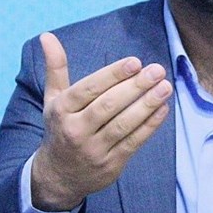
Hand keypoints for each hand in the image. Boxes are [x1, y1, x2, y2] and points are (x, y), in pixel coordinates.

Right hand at [31, 32, 171, 210]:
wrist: (57, 177)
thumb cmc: (60, 128)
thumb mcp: (53, 99)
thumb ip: (55, 67)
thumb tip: (47, 35)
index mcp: (62, 110)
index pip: (89, 89)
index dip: (112, 75)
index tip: (135, 62)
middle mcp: (76, 130)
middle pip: (108, 106)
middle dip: (135, 87)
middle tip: (157, 70)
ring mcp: (94, 149)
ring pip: (123, 125)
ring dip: (147, 105)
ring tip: (165, 87)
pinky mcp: (111, 164)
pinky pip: (133, 142)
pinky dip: (150, 125)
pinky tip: (163, 108)